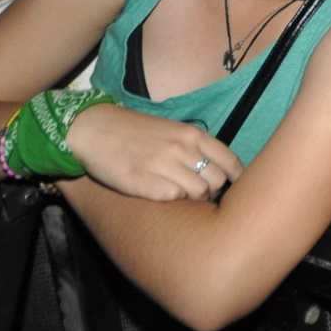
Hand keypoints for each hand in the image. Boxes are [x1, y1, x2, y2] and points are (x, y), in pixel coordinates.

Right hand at [65, 104, 242, 201]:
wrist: (94, 129)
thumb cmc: (137, 133)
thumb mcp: (174, 131)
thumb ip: (197, 147)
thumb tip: (222, 172)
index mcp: (193, 134)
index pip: (230, 162)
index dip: (235, 179)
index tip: (232, 189)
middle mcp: (181, 147)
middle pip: (217, 181)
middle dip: (214, 192)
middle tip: (201, 196)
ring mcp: (162, 163)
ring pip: (199, 192)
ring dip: (195, 200)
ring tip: (183, 198)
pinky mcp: (141, 180)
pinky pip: (173, 197)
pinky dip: (174, 201)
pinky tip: (164, 196)